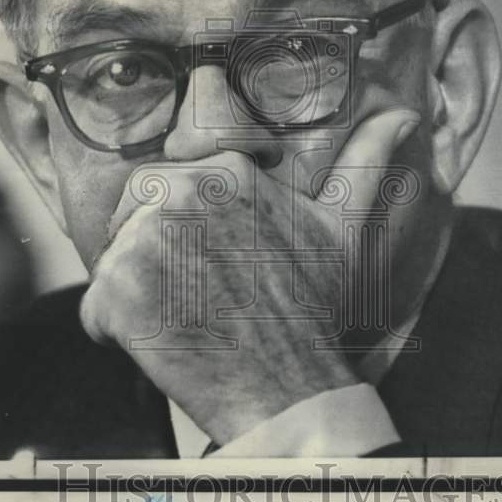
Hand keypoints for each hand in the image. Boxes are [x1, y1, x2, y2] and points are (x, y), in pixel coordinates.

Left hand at [79, 107, 420, 445]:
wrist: (286, 385)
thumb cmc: (310, 308)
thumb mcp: (342, 230)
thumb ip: (365, 166)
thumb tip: (405, 116)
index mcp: (227, 171)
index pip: (169, 179)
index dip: (181, 222)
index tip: (206, 260)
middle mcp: (182, 192)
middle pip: (133, 210)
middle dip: (149, 248)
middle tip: (188, 290)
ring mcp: (144, 239)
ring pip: (114, 256)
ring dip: (136, 289)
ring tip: (183, 316)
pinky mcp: (116, 288)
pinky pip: (96, 306)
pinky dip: (117, 331)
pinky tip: (164, 342)